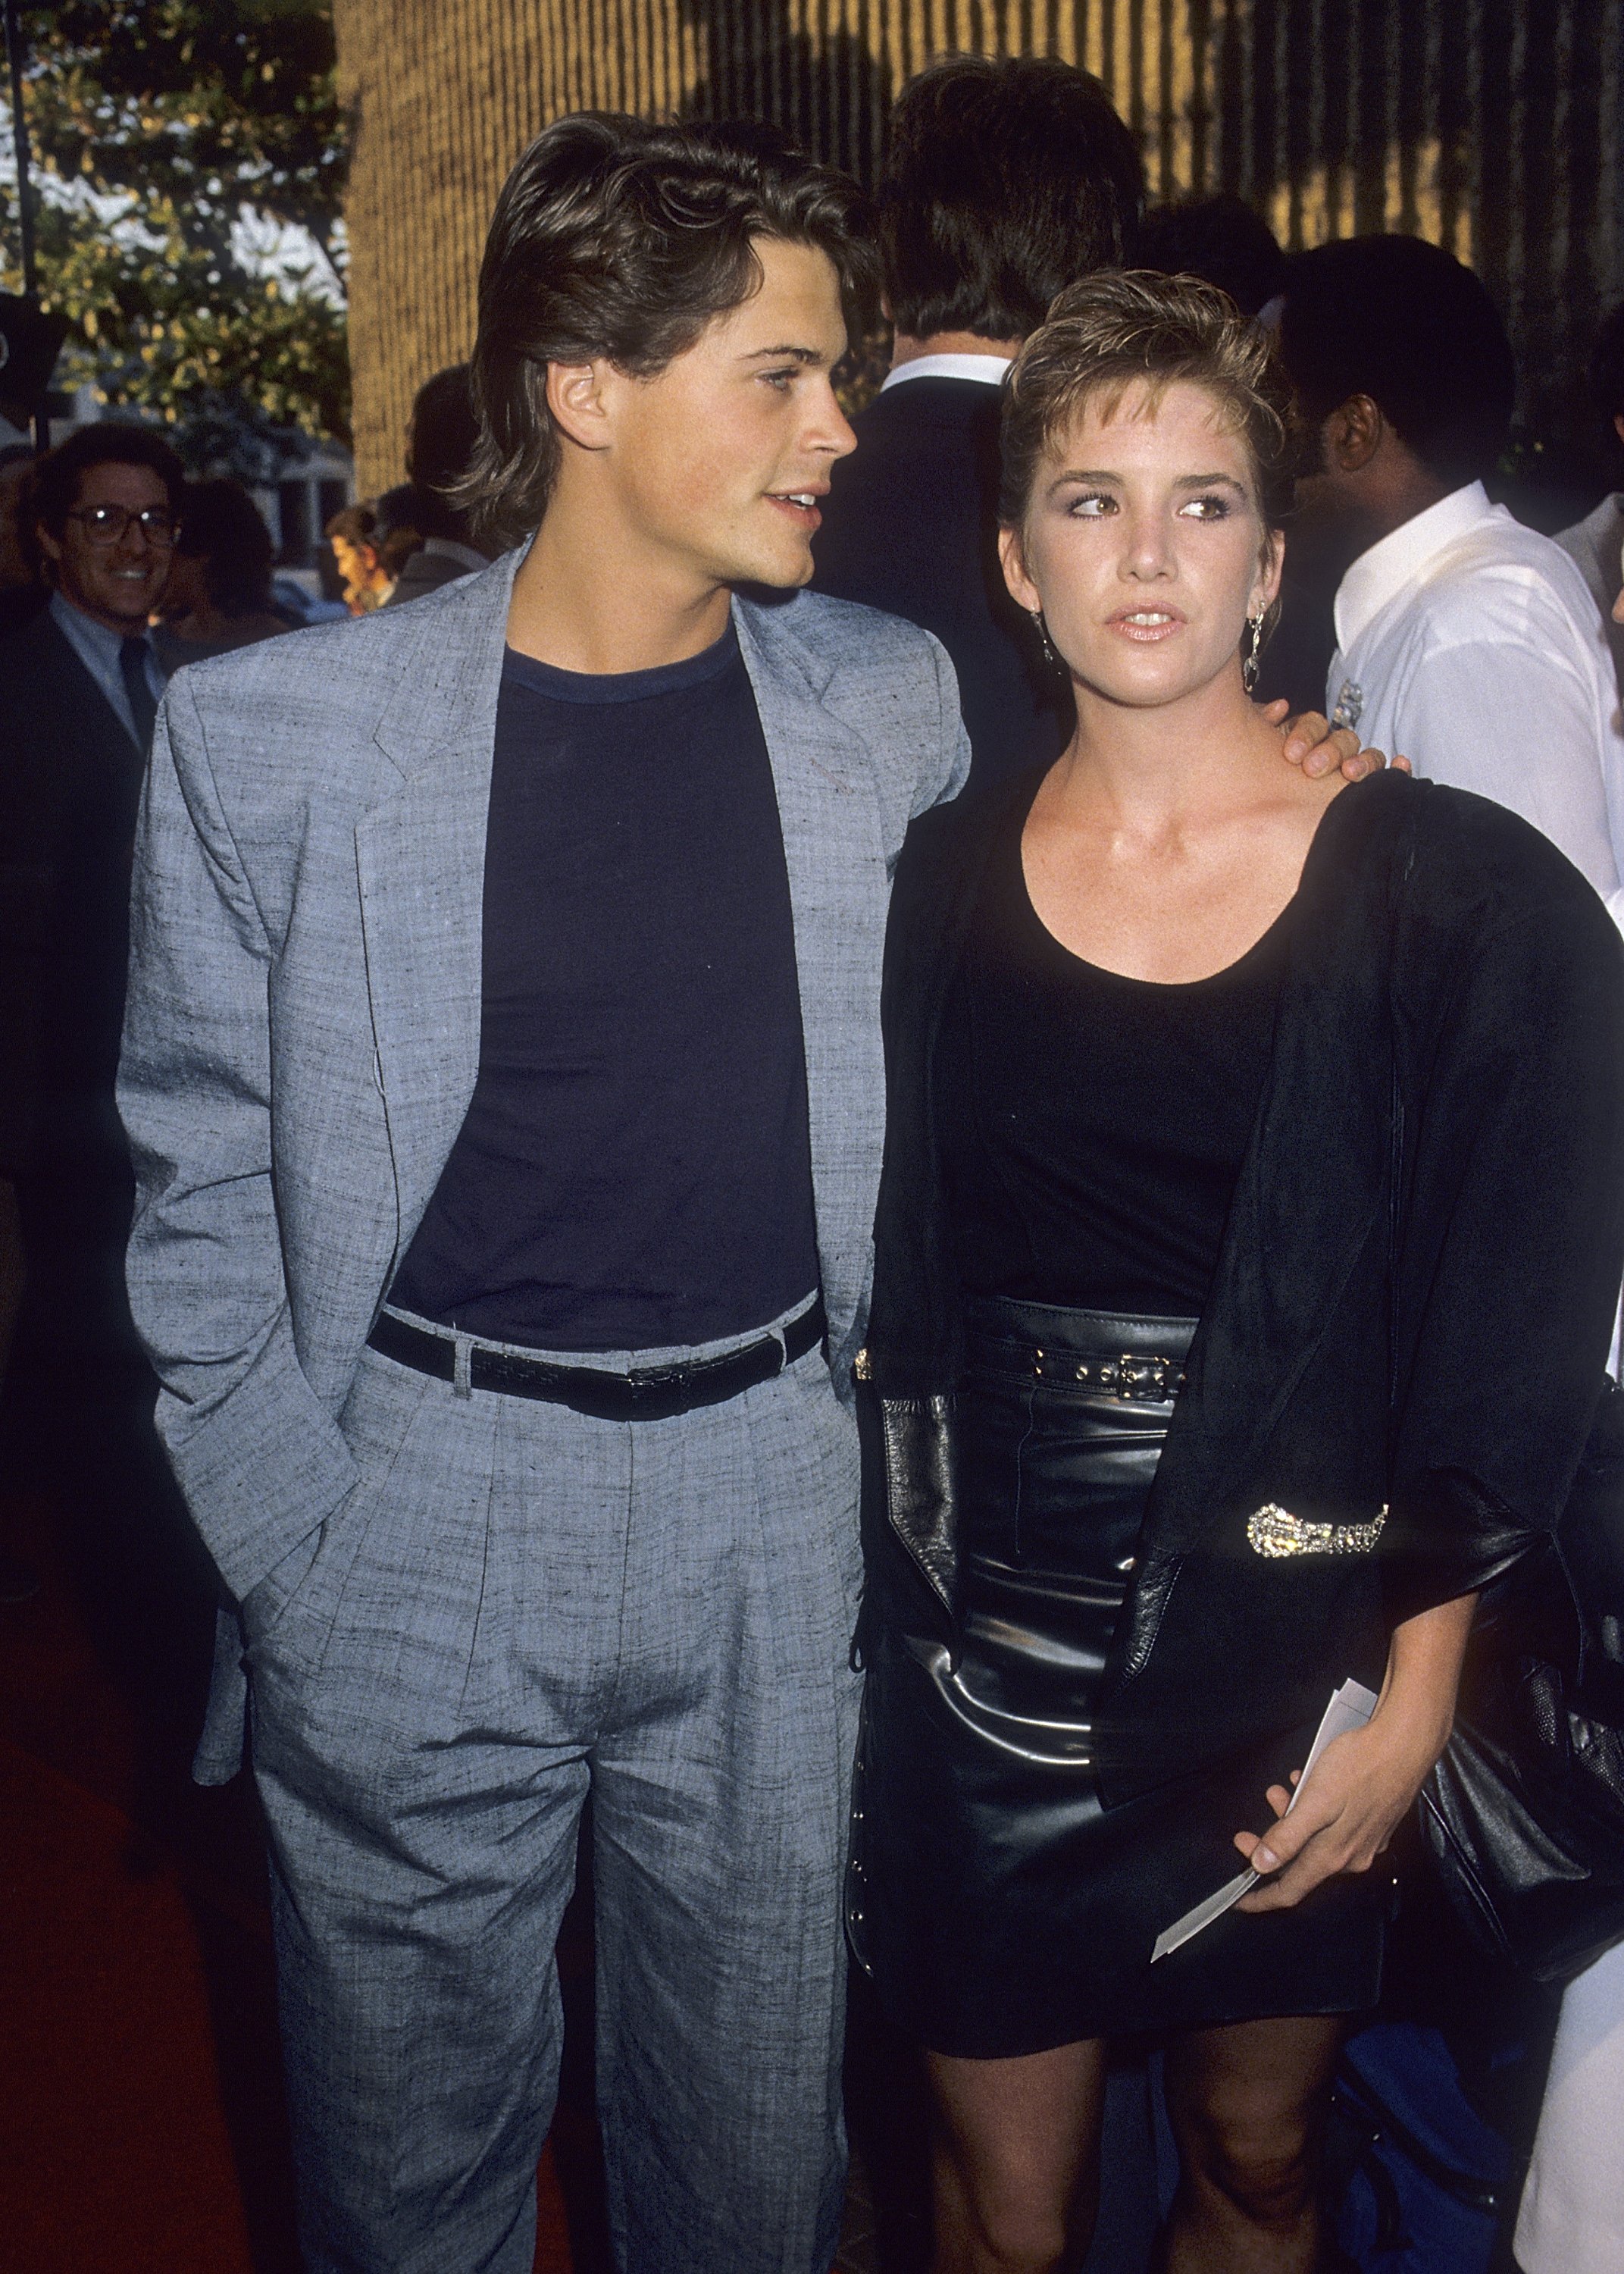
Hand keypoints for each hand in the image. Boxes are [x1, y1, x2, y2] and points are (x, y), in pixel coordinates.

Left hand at [1230, 1716, 1435, 1911]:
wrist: (1404, 1745)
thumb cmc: (1360, 1767)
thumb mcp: (1314, 1801)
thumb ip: (1287, 1836)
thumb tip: (1261, 1864)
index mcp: (1333, 1855)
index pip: (1290, 1891)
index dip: (1262, 1899)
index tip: (1240, 1901)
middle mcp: (1351, 1855)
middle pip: (1300, 1864)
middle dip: (1270, 1847)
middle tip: (1246, 1832)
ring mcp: (1365, 1840)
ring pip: (1316, 1841)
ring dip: (1291, 1820)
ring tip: (1279, 1792)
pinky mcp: (1374, 1823)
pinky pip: (1334, 1827)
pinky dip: (1314, 1811)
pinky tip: (1308, 1784)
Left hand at [1260, 697, 1412, 781]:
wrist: (1258, 833)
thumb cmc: (1257, 791)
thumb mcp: (1250, 758)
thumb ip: (1260, 726)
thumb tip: (1279, 707)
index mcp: (1305, 743)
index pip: (1313, 726)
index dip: (1305, 733)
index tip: (1291, 753)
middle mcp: (1331, 755)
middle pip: (1342, 740)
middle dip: (1330, 751)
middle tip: (1312, 769)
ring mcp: (1352, 772)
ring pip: (1367, 756)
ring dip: (1362, 761)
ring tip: (1350, 774)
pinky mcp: (1368, 793)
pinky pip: (1390, 777)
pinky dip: (1398, 769)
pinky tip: (1400, 765)